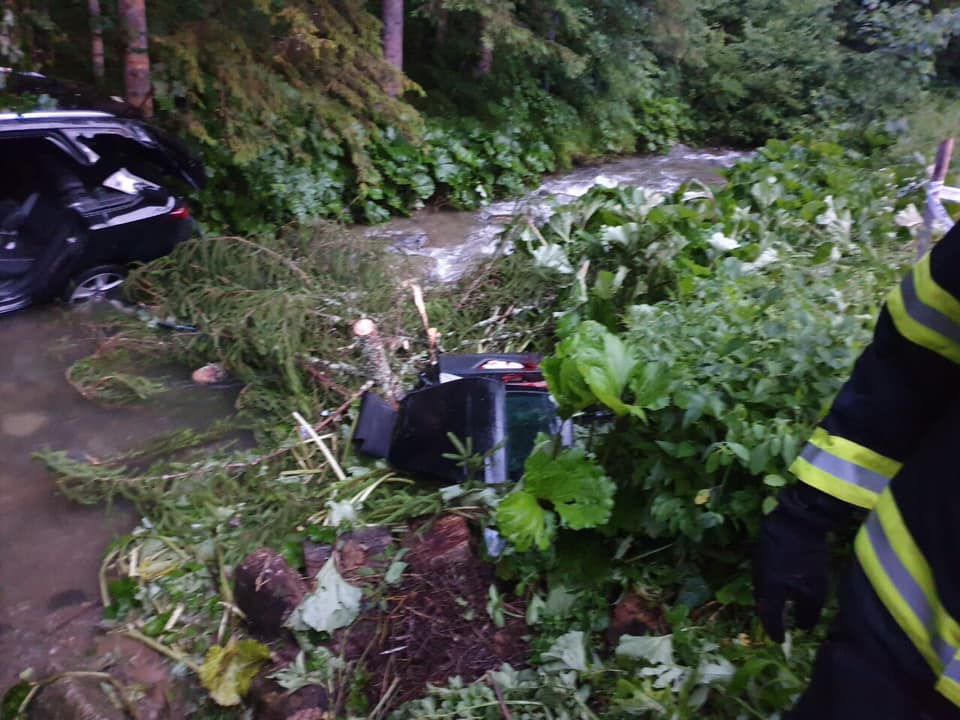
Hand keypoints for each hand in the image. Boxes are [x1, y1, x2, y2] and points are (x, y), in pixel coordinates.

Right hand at [752, 483, 852, 641]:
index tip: (780, 640)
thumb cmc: (806, 557)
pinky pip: (766, 575)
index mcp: (768, 591)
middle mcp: (758, 578)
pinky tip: (784, 584)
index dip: (775, 630)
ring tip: (781, 607)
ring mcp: (758, 562)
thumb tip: (803, 628)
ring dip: (772, 600)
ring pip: (763, 588)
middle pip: (762, 603)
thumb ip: (808, 612)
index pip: (769, 617)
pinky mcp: (763, 550)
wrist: (796, 519)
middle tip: (779, 626)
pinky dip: (773, 585)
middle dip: (771, 616)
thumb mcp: (814, 589)